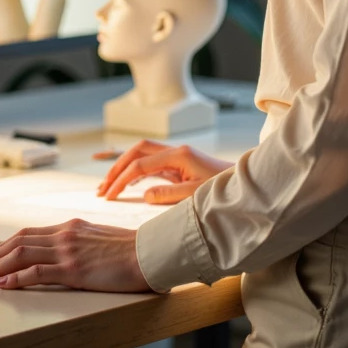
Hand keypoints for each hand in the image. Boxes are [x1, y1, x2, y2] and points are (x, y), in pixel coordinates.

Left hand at [0, 220, 148, 291]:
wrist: (151, 253)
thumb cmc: (132, 250)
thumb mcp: (100, 240)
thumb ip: (81, 243)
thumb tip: (67, 255)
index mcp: (70, 227)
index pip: (27, 234)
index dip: (4, 246)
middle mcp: (64, 234)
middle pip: (17, 242)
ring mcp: (68, 250)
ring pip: (21, 254)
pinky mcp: (74, 268)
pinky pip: (37, 271)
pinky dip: (16, 277)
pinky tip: (3, 284)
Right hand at [93, 139, 232, 205]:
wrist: (245, 185)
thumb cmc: (224, 190)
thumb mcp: (197, 196)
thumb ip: (170, 194)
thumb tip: (146, 194)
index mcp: (179, 155)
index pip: (141, 164)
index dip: (122, 179)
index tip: (110, 196)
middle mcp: (176, 151)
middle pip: (137, 151)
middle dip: (117, 167)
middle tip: (102, 187)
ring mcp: (177, 156)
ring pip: (142, 155)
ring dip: (124, 167)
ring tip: (107, 185)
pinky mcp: (179, 164)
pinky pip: (151, 164)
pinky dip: (136, 171)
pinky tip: (127, 183)